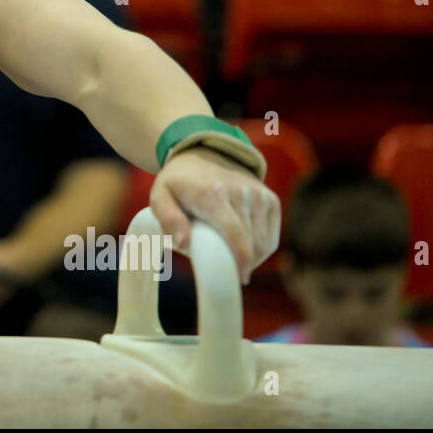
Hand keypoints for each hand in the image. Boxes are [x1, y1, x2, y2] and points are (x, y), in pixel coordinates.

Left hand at [149, 146, 280, 283]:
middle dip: (242, 264)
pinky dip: (262, 249)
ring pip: (264, 243)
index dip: (240, 260)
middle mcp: (241, 192)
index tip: (238, 278)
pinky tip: (245, 250)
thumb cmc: (178, 183)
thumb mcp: (160, 196)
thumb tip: (183, 244)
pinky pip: (272, 237)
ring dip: (252, 259)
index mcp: (212, 194)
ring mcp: (259, 195)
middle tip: (225, 272)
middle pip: (251, 243)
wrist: (203, 154)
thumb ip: (167, 219)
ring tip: (232, 260)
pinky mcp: (270, 199)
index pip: (234, 233)